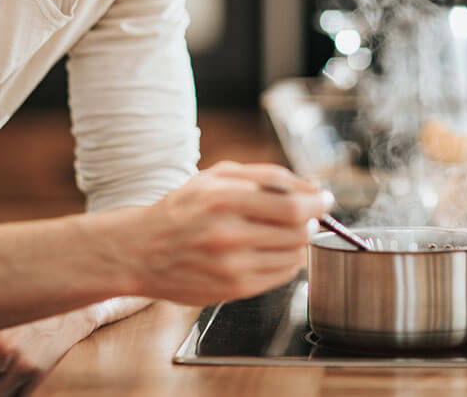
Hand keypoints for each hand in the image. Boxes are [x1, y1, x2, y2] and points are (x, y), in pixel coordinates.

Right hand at [111, 161, 331, 305]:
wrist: (141, 251)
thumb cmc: (180, 210)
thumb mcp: (216, 177)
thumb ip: (265, 176)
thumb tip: (310, 186)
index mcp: (225, 200)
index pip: (292, 205)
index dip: (318, 202)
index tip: (325, 199)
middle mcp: (229, 235)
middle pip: (299, 231)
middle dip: (312, 221)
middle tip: (310, 215)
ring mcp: (232, 266)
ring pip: (294, 255)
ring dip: (299, 242)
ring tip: (283, 232)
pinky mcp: (234, 290)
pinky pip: (281, 276)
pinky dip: (286, 261)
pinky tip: (269, 250)